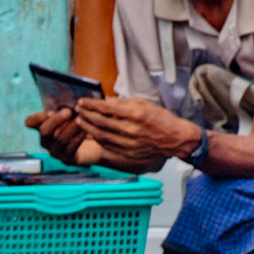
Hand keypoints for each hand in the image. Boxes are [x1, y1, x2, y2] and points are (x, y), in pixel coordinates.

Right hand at [24, 106, 85, 165]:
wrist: (91, 144)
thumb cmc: (78, 123)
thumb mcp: (70, 112)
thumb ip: (62, 104)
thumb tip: (56, 94)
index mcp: (42, 126)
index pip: (30, 122)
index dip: (37, 117)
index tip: (50, 110)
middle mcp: (45, 140)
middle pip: (44, 131)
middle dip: (56, 120)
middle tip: (69, 111)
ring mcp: (54, 151)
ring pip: (60, 139)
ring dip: (70, 128)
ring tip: (80, 119)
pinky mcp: (66, 159)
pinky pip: (71, 148)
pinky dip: (78, 138)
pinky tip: (85, 130)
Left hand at [75, 96, 197, 161]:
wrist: (175, 139)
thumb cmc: (161, 119)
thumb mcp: (144, 104)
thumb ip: (124, 103)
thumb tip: (106, 102)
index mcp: (135, 113)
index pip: (106, 107)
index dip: (92, 105)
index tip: (83, 101)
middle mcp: (131, 128)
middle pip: (101, 121)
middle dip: (86, 115)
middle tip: (78, 110)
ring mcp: (129, 142)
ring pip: (101, 135)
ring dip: (88, 128)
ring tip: (80, 121)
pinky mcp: (129, 151)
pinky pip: (108, 145)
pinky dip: (97, 138)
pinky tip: (92, 133)